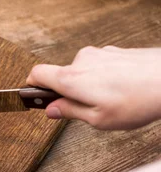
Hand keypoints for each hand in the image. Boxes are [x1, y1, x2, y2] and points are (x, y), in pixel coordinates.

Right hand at [27, 46, 160, 129]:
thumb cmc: (140, 100)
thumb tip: (51, 110)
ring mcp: (100, 53)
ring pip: (83, 71)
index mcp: (71, 78)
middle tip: (85, 110)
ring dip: (89, 86)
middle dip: (68, 92)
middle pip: (61, 75)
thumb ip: (70, 112)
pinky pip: (100, 66)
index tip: (36, 97)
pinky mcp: (116, 51)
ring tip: (111, 102)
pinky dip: (105, 78)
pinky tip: (122, 91)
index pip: (36, 73)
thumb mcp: (98, 119)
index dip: (32, 86)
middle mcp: (82, 60)